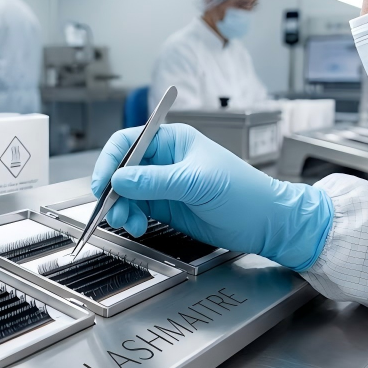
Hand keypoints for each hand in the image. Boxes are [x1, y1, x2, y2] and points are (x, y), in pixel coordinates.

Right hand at [91, 124, 332, 270]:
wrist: (265, 223)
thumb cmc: (243, 192)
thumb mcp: (197, 182)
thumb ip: (155, 181)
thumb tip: (119, 180)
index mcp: (172, 140)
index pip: (128, 142)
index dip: (110, 160)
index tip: (102, 183)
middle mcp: (164, 159)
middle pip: (122, 169)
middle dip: (113, 190)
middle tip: (111, 209)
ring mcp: (163, 184)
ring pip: (126, 192)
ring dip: (121, 208)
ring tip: (129, 223)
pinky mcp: (165, 206)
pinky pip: (136, 209)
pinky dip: (131, 218)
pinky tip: (138, 227)